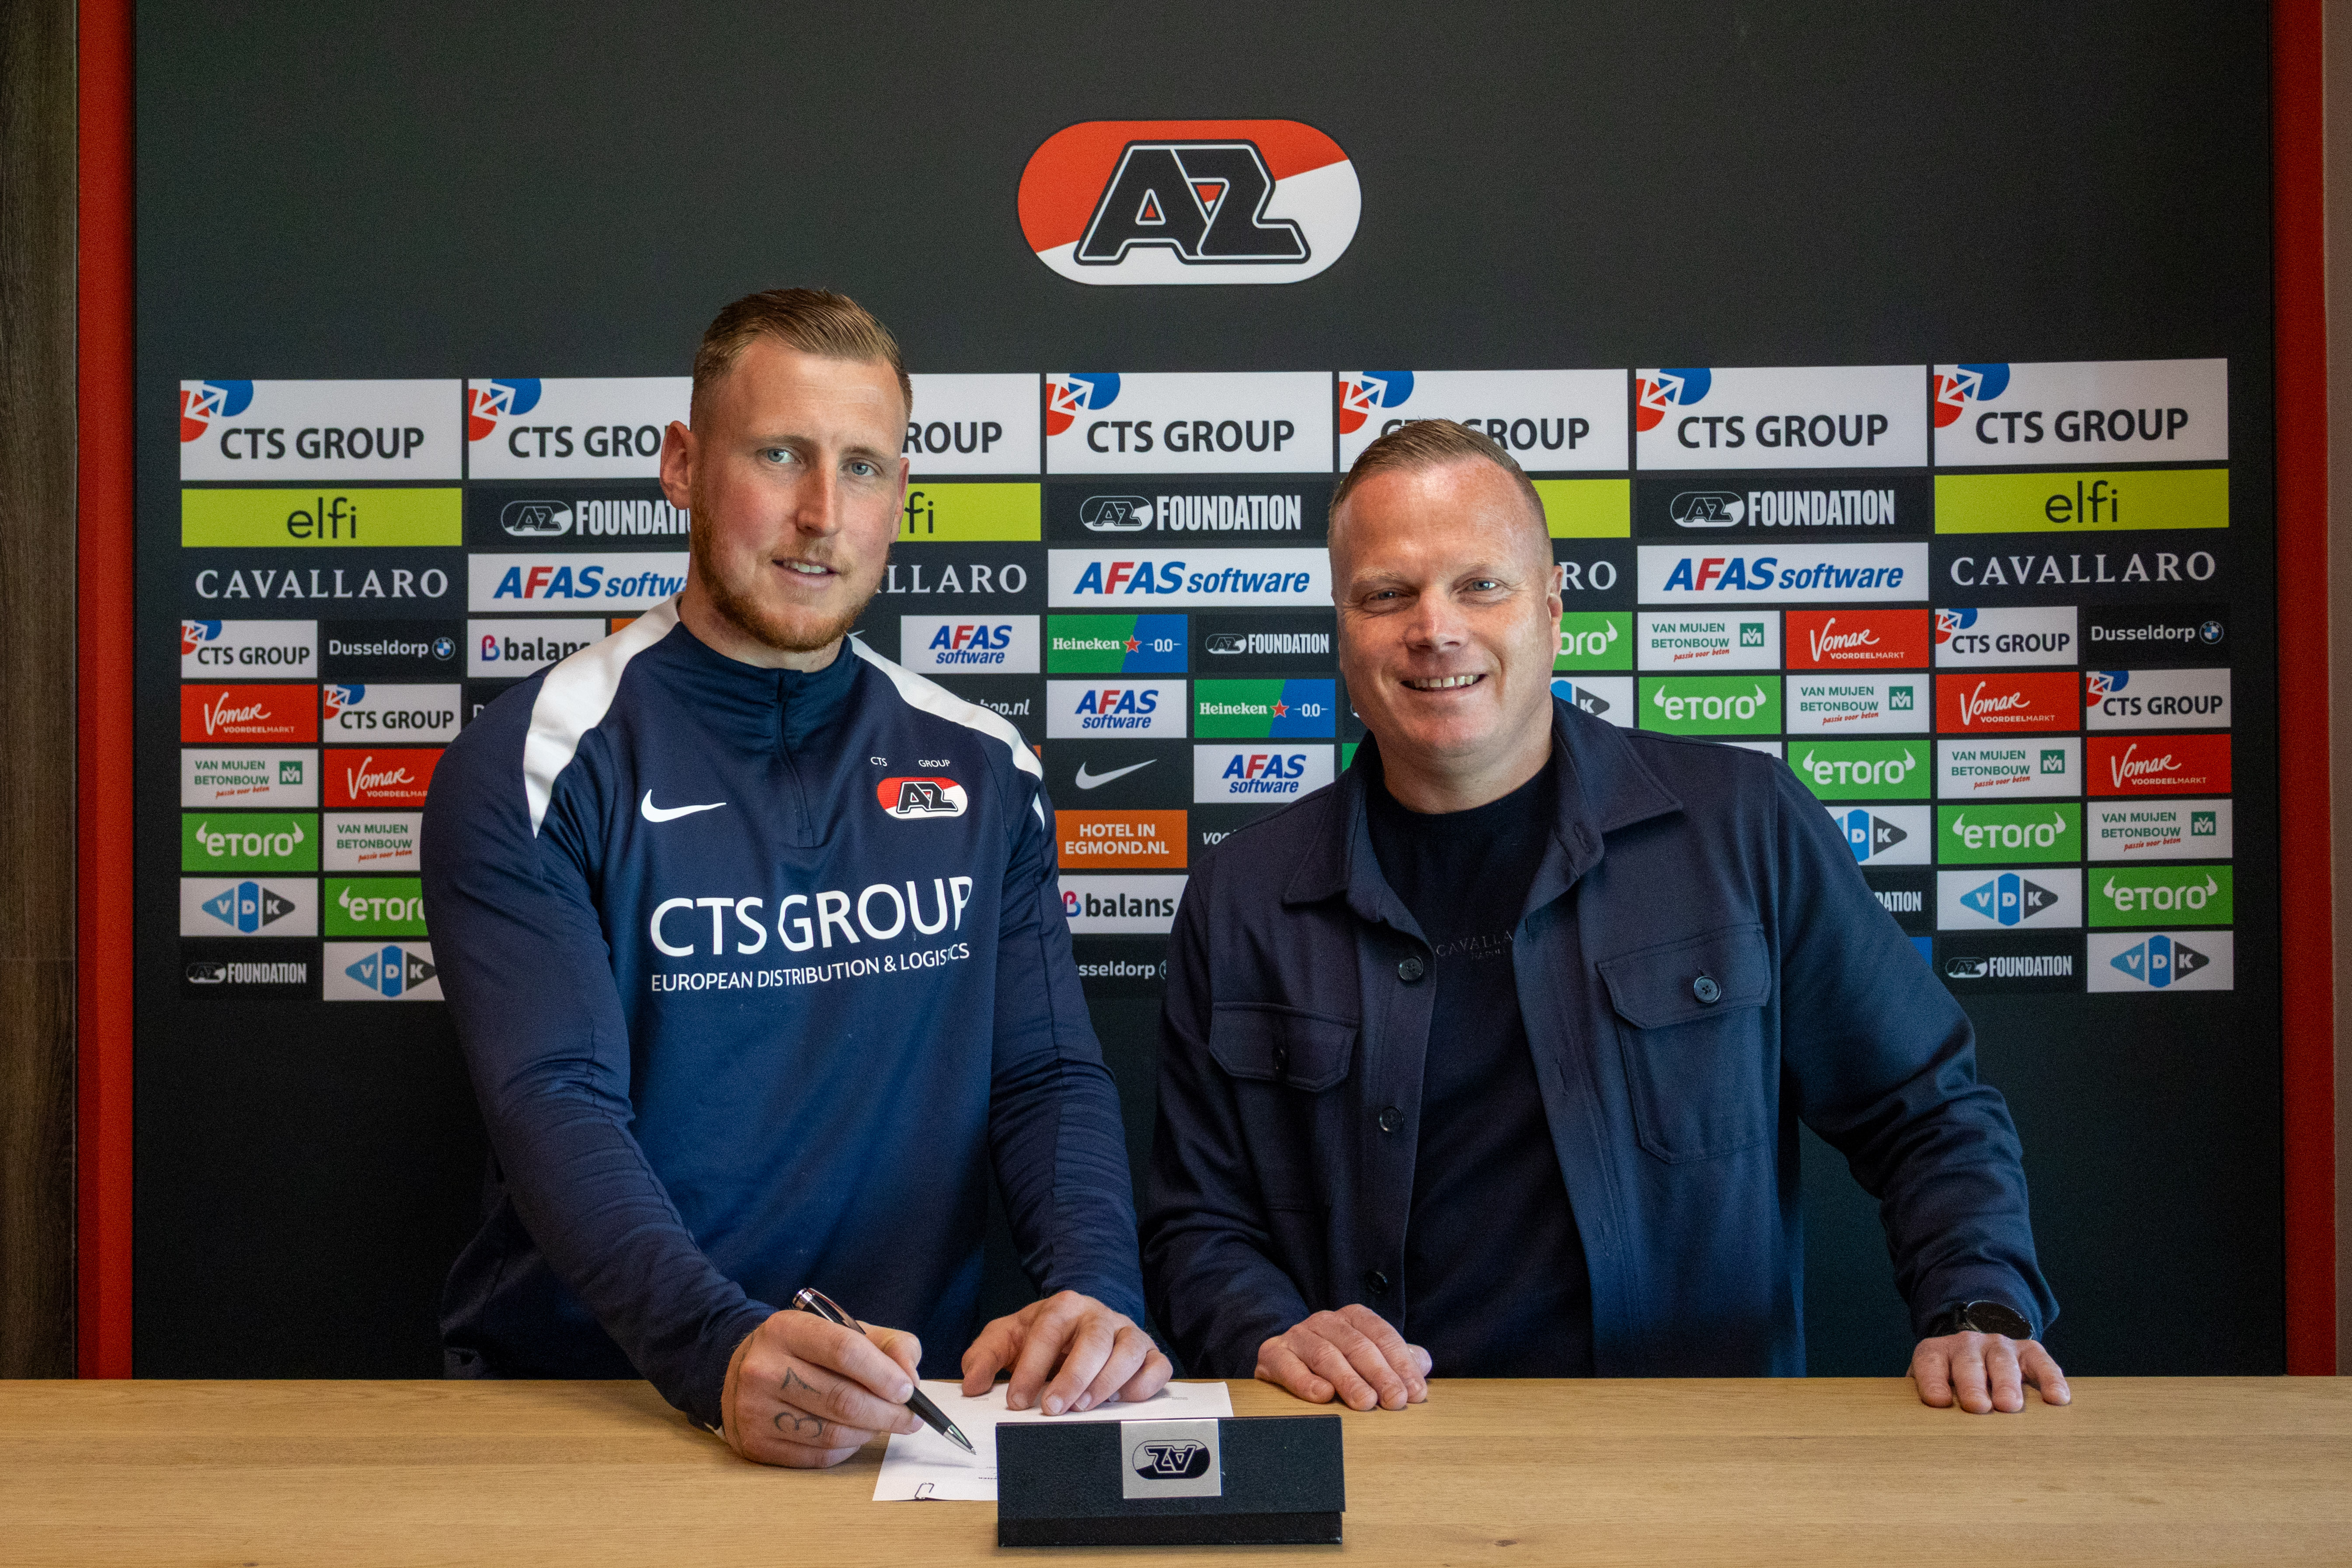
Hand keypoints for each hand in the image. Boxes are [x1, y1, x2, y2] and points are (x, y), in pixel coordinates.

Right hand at [720, 1309, 923, 1466]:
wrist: (744, 1370)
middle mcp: (764, 1369)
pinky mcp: (756, 1444)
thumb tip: (911, 1380)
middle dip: (887, 1413)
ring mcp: (755, 1410)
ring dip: (869, 1432)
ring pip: (832, 1433)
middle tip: (911, 1418)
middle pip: (842, 1399)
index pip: (845, 1351)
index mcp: (786, 1330)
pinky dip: (847, 1449)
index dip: (884, 1374)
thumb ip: (890, 1345)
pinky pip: (817, 1457)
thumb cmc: (808, 1350)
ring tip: (883, 1424)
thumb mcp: (847, 1330)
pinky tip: (855, 1436)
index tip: (909, 1390)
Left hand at [959, 1289, 1172, 1414]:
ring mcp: (1128, 1334)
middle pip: (1094, 1340)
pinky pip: (1158, 1367)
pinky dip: (1145, 1385)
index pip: (1049, 1330)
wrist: (1077, 1325)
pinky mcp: (1149, 1354)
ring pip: (1128, 1352)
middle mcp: (1100, 1317)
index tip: (1017, 1401)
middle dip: (1073, 1377)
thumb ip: (983, 1358)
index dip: (1032, 1366)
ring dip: (1107, 1383)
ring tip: (1084, 1409)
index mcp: (1063, 1306)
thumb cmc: (1040, 1336)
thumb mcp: (1005, 1339)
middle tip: (1053, 1409)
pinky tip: (1123, 1401)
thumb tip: (973, 1386)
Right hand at [1256, 1305, 1430, 1410]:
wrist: (1286, 1359)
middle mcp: (1325, 1322)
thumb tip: (1424, 1363)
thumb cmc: (1338, 1361)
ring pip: (1325, 1355)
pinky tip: (1323, 1396)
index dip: (1401, 1363)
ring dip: (1348, 1380)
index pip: (1381, 1336)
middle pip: (1357, 1346)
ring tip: (1365, 1403)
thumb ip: (1398, 1359)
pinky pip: (1289, 1366)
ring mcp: (1298, 1336)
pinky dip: (1306, 1381)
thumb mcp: (1370, 1357)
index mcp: (1353, 1318)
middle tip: (1395, 1401)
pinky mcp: (1273, 1354)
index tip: (1415, 1392)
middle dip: (1380, 1375)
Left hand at [1910, 1331, 2070, 1412]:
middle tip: (1978, 1407)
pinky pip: (2041, 1362)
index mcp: (1937, 1353)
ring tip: (2009, 1406)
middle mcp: (1966, 1344)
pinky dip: (2050, 1379)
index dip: (1932, 1380)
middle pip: (1967, 1363)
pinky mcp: (2029, 1351)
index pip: (1930, 1362)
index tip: (1938, 1402)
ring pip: (2002, 1361)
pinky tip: (2057, 1398)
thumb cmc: (1951, 1384)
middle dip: (1972, 1384)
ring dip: (2006, 1384)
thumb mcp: (1932, 1386)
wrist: (1977, 1352)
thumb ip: (1925, 1401)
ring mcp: (1999, 1346)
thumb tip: (1920, 1432)